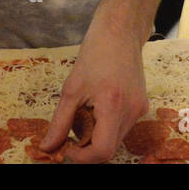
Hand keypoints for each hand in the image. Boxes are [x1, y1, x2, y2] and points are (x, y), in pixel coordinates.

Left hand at [42, 10, 148, 163]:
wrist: (120, 32)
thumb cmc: (94, 54)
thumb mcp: (71, 89)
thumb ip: (59, 122)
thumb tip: (47, 148)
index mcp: (113, 106)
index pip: (102, 151)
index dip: (82, 157)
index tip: (67, 148)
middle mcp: (131, 112)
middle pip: (109, 149)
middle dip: (87, 146)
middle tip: (71, 129)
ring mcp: (140, 110)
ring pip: (115, 139)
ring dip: (96, 136)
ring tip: (85, 111)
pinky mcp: (142, 106)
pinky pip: (122, 127)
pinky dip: (106, 126)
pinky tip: (98, 105)